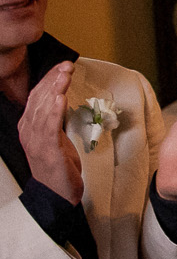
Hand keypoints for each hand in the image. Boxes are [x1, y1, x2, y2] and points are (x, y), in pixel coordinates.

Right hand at [20, 62, 80, 203]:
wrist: (56, 193)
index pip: (36, 97)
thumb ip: (56, 120)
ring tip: (64, 75)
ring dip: (54, 89)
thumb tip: (62, 100)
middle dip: (53, 80)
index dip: (48, 80)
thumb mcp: (57, 138)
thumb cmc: (59, 166)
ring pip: (43, 109)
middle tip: (66, 65)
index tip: (62, 67)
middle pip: (39, 99)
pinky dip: (54, 111)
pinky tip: (59, 98)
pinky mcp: (47, 149)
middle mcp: (29, 130)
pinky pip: (49, 127)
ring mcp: (36, 140)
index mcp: (29, 126)